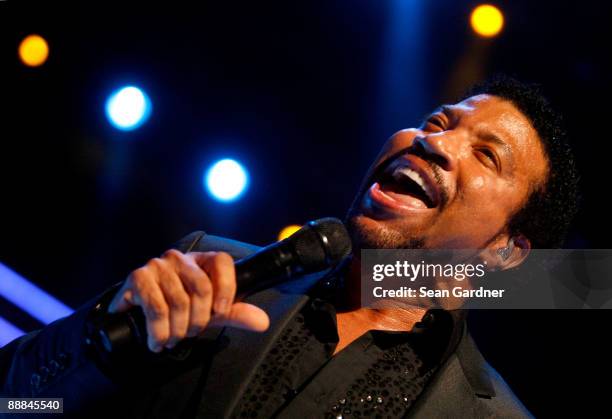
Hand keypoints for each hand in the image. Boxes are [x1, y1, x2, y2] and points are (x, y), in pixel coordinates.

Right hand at [108, 250, 269, 351]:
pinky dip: (159, 331)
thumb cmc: (180, 308)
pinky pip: (155, 307)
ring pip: (178, 301)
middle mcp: (180, 258)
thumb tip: (262, 322)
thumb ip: (236, 314)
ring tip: (174, 339)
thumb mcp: (211, 311)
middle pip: (202, 287)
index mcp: (202, 260)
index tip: (221, 312)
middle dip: (199, 320)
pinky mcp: (138, 277)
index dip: (226, 288)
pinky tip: (158, 341)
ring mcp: (158, 265)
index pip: (222, 261)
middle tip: (191, 333)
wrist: (139, 311)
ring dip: (178, 330)